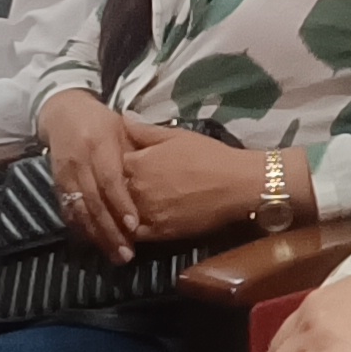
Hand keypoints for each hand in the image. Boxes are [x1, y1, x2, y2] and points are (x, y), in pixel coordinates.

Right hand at [40, 87, 145, 258]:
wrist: (63, 113)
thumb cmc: (102, 122)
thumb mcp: (122, 128)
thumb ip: (139, 150)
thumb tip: (162, 175)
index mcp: (99, 144)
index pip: (109, 180)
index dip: (121, 204)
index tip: (134, 227)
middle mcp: (80, 161)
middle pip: (94, 201)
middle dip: (110, 230)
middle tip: (126, 254)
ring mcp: (65, 175)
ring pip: (79, 211)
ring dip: (96, 236)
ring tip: (115, 256)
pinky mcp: (56, 184)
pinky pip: (68, 211)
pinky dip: (81, 230)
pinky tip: (95, 244)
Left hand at [114, 119, 257, 242]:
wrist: (237, 184)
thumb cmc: (209, 155)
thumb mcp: (176, 135)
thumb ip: (145, 130)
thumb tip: (123, 117)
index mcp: (137, 162)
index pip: (112, 164)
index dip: (118, 166)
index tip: (123, 167)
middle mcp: (136, 188)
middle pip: (115, 191)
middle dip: (118, 189)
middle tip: (128, 188)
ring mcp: (147, 213)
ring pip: (122, 214)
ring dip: (122, 212)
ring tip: (127, 209)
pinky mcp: (159, 233)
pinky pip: (135, 234)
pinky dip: (131, 231)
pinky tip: (135, 227)